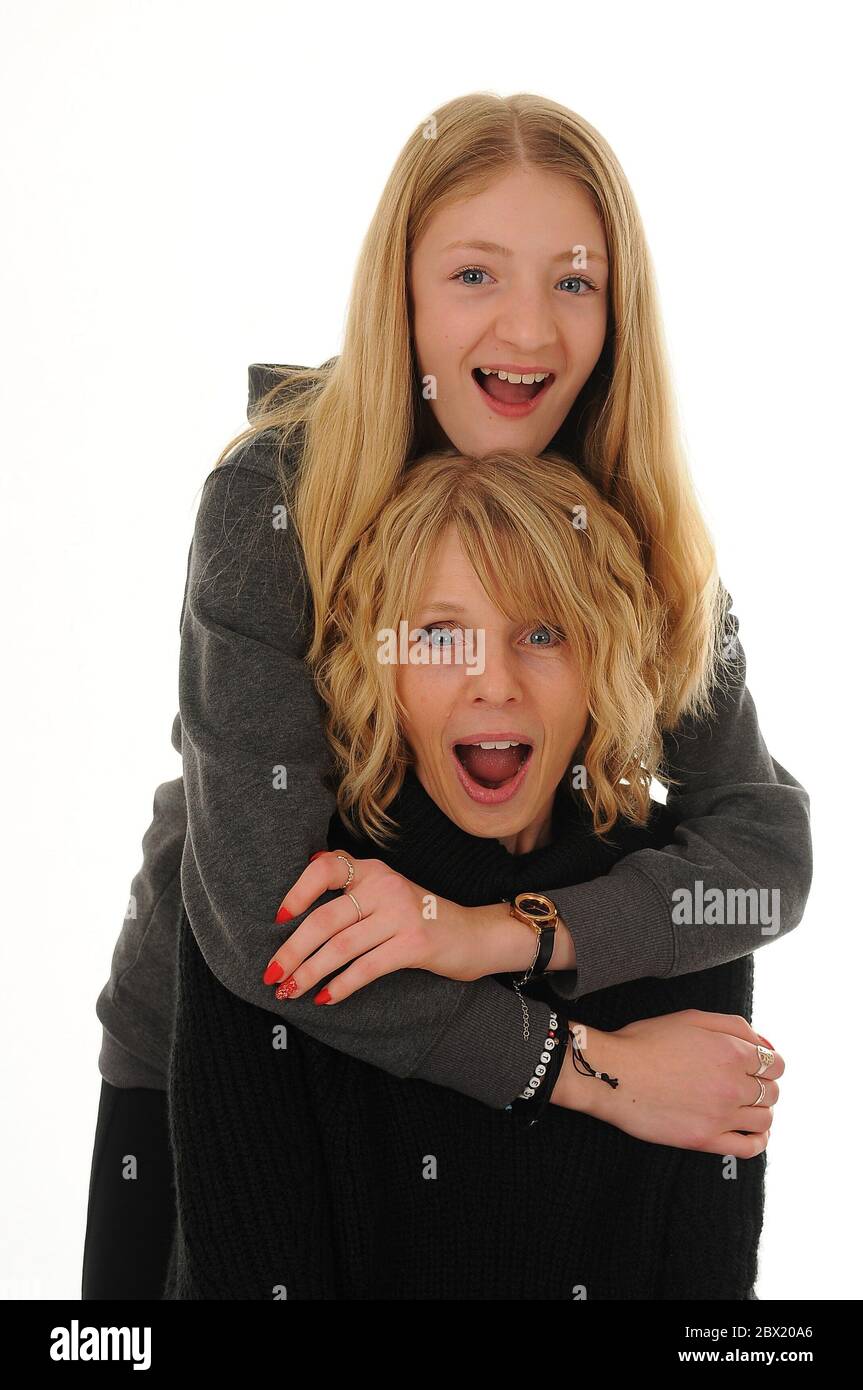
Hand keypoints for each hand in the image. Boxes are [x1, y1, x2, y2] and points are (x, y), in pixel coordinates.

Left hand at [262, 850, 521, 1002]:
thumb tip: (302, 881)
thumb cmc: (420, 917)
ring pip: (341, 947)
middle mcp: (385, 886)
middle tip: (271, 974)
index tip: (278, 920)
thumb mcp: (387, 892)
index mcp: (373, 870)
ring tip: (289, 991)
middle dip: (292, 951)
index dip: (297, 892)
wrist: (474, 935)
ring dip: (309, 973)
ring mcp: (401, 915)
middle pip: (325, 919)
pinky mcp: (414, 944)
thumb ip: (352, 888)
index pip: (326, 868)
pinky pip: (366, 968)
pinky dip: (340, 986)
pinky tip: (325, 998)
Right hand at [554, 1010, 783, 1159]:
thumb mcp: (692, 1018)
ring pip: (765, 1119)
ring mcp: (721, 1116)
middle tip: (743, 1083)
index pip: (776, 1064)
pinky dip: (759, 1141)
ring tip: (744, 1106)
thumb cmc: (647, 1041)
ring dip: (761, 1111)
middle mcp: (733, 1086)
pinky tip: (752, 1134)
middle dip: (763, 1085)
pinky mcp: (706, 1140)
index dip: (768, 1063)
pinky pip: (750, 1148)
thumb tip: (765, 1044)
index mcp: (732, 1052)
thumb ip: (734, 1026)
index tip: (755, 1066)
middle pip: (773, 1091)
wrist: (612, 1074)